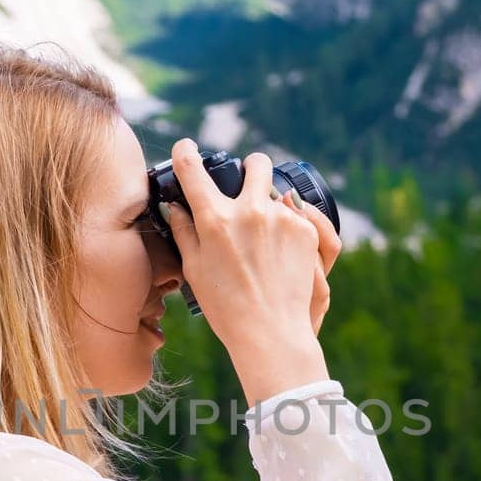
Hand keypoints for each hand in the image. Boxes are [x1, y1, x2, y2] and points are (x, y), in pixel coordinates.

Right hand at [161, 139, 327, 349]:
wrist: (270, 332)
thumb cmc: (226, 307)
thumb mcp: (194, 269)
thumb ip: (183, 231)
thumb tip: (175, 206)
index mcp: (215, 220)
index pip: (192, 170)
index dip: (185, 153)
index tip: (186, 149)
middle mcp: (249, 211)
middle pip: (255, 163)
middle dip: (251, 168)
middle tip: (248, 184)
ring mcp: (281, 218)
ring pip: (278, 193)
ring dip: (270, 205)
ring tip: (265, 239)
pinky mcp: (305, 231)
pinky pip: (297, 216)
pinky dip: (289, 228)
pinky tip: (281, 255)